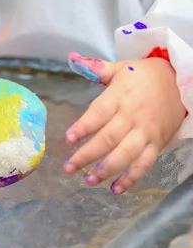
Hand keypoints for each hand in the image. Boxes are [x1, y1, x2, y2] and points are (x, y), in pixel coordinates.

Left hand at [63, 52, 185, 194]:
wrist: (179, 81)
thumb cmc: (142, 76)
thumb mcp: (120, 68)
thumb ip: (95, 68)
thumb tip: (72, 59)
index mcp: (120, 96)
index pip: (99, 113)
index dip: (83, 127)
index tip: (68, 139)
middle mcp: (132, 116)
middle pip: (108, 138)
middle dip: (87, 154)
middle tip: (69, 167)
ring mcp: (146, 132)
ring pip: (125, 154)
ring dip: (106, 170)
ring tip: (88, 180)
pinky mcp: (156, 143)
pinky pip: (144, 164)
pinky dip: (131, 178)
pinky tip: (115, 189)